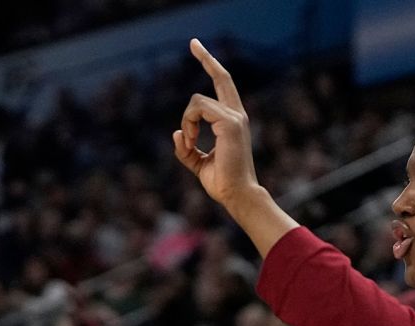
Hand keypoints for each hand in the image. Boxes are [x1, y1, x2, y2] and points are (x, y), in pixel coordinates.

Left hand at [174, 39, 262, 211]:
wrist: (237, 196)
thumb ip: (187, 149)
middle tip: (193, 42)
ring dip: (187, 120)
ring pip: (197, 101)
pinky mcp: (230, 123)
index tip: (199, 51)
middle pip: (222, 77)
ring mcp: (235, 117)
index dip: (211, 68)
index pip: (223, 87)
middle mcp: (236, 115)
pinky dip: (190, 124)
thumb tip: (177, 132)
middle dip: (206, 57)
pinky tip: (193, 141)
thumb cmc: (222, 183)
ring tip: (191, 142)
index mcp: (232, 121)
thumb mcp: (198, 163)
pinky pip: (198, 109)